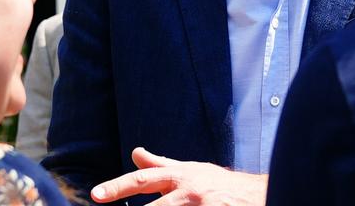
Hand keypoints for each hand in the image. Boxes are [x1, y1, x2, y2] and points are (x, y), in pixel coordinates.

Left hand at [90, 147, 267, 205]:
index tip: (95, 195)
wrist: (259, 195)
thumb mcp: (190, 171)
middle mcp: (189, 190)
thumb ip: (161, 166)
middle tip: (105, 201)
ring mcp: (202, 204)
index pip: (143, 180)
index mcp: (180, 176)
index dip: (117, 187)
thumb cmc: (220, 185)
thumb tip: (135, 153)